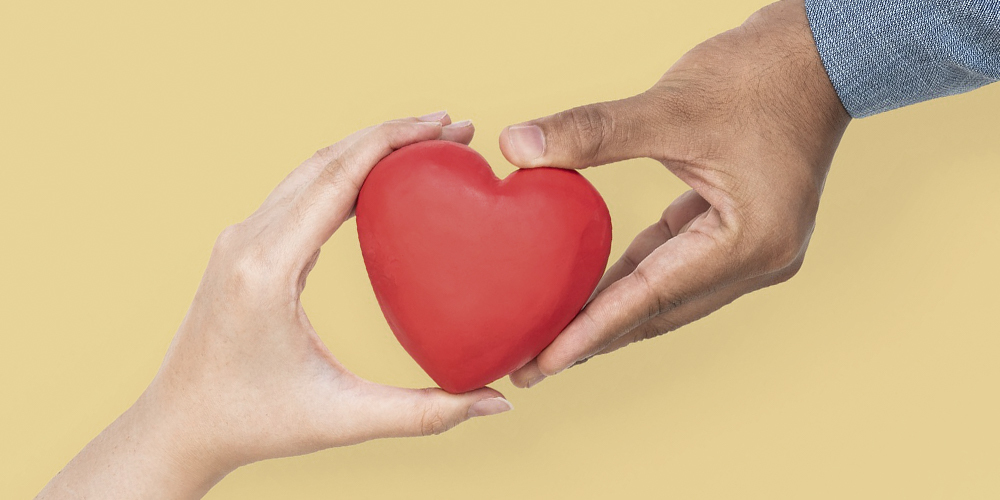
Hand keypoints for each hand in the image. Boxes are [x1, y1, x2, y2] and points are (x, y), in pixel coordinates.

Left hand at [38, 113, 511, 499]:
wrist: (179, 426)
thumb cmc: (254, 423)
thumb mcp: (343, 420)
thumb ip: (425, 414)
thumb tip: (497, 403)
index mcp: (268, 268)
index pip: (338, 177)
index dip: (397, 141)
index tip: (447, 125)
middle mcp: (247, 240)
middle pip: (328, 158)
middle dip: (394, 134)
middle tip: (455, 128)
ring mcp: (239, 238)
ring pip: (311, 168)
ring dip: (368, 148)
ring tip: (426, 143)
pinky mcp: (242, 246)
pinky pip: (299, 190)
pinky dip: (344, 173)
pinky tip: (381, 180)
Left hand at [501, 0, 850, 387]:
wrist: (820, 53)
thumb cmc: (758, 75)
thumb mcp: (671, 105)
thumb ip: (592, 131)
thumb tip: (515, 147)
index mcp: (751, 242)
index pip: (651, 298)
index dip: (589, 332)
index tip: (540, 363)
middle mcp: (761, 260)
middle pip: (660, 311)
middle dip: (594, 338)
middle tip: (530, 366)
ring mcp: (756, 250)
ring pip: (668, 295)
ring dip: (613, 313)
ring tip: (554, 337)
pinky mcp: (743, 230)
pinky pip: (676, 265)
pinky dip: (635, 276)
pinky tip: (593, 288)